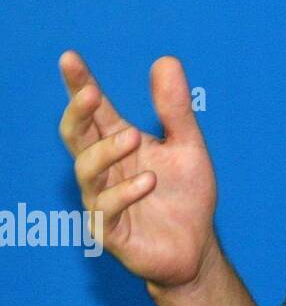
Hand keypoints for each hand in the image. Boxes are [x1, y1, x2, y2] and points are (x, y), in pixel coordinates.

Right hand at [58, 50, 218, 290]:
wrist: (196, 247)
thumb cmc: (186, 194)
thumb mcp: (187, 145)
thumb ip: (174, 108)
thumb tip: (165, 60)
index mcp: (119, 143)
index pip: (95, 111)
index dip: (80, 85)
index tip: (70, 58)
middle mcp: (105, 169)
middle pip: (77, 136)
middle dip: (79, 113)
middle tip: (92, 93)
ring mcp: (103, 200)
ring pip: (87, 171)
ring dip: (107, 152)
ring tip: (135, 138)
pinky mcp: (112, 231)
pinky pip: (107, 210)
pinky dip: (125, 193)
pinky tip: (148, 181)